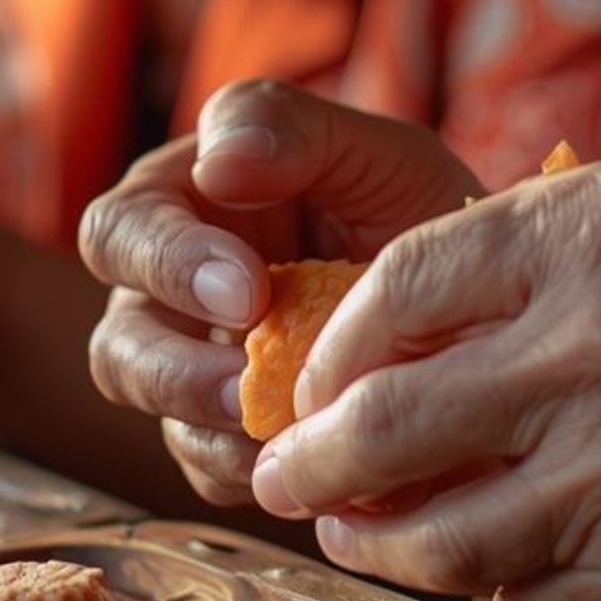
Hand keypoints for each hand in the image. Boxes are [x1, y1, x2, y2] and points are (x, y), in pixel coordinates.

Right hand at [78, 80, 484, 506]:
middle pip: (116, 341)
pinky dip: (253, 473)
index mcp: (181, 206)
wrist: (484, 307)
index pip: (120, 232)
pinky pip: (210, 471)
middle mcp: (169, 296)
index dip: (167, 264)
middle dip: (170, 367)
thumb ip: (290, 128)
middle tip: (243, 379)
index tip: (247, 289)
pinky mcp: (230, 440)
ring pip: (159, 426)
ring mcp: (195, 374)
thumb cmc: (414, 208)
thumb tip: (214, 164)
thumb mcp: (373, 150)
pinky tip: (312, 464)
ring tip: (279, 434)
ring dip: (206, 429)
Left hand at [252, 163, 600, 600]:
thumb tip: (389, 310)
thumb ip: (540, 253)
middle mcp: (596, 345)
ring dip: (374, 541)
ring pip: (434, 533)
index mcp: (597, 228)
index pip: (393, 288)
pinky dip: (493, 584)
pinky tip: (496, 563)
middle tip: (280, 476)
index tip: (309, 377)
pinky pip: (520, 593)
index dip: (329, 345)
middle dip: (307, 461)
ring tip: (350, 535)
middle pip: (379, 421)